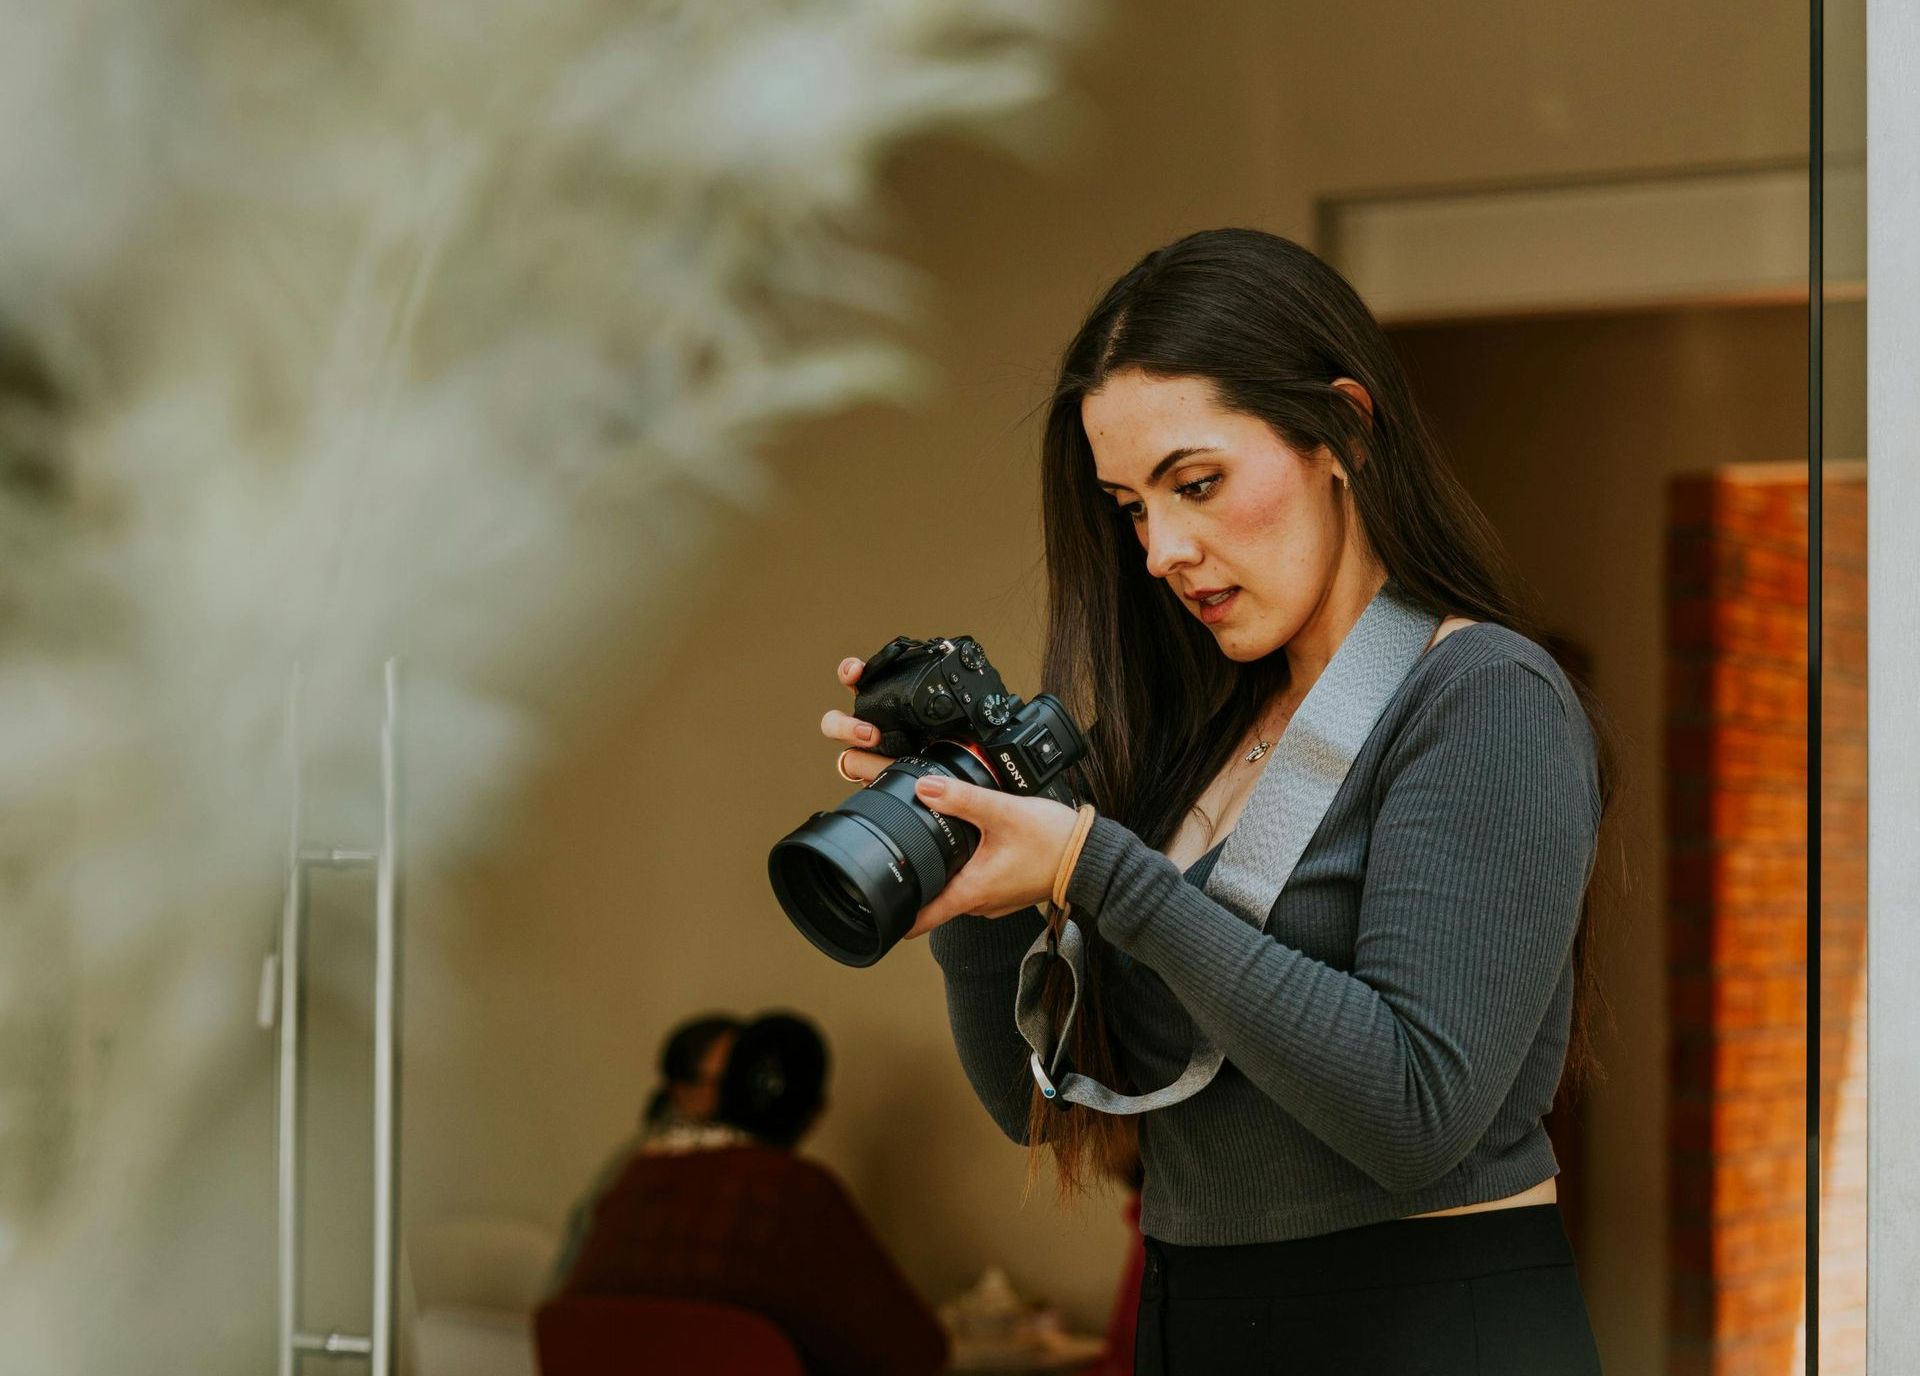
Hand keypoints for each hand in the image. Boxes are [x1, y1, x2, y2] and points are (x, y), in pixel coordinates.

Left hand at [818, 655, 1078, 939]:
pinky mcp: (1003, 889)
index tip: (871, 910)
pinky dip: (962, 869)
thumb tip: (923, 787)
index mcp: (970, 892)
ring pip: (952, 890)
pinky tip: (965, 846)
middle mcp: (978, 904)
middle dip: (913, 880)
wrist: (1092, 857)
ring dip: (939, 873)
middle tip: (894, 856)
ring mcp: (992, 900)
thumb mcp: (1003, 813)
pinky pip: (972, 884)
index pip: (919, 919)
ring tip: (926, 846)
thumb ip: (962, 799)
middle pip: (931, 900)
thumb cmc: (1054, 843)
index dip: (892, 916)